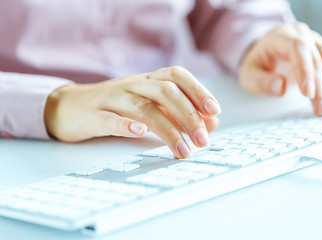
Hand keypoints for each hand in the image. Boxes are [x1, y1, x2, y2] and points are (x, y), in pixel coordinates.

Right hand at [44, 66, 220, 157]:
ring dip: (168, 129)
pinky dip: (126, 125)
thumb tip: (210, 124)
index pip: (177, 75)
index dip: (198, 90)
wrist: (68, 106)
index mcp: (147, 80)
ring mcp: (111, 98)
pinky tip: (140, 133)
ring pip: (143, 107)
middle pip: (165, 91)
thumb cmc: (114, 106)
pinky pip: (109, 118)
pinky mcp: (92, 115)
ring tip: (183, 149)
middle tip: (202, 140)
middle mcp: (132, 85)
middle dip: (189, 116)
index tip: (214, 111)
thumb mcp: (148, 106)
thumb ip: (177, 113)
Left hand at [239, 22, 321, 115]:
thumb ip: (261, 81)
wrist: (263, 52)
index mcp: (281, 37)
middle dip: (321, 87)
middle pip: (316, 59)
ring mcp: (315, 42)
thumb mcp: (248, 73)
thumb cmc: (256, 64)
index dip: (304, 71)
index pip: (297, 49)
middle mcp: (302, 35)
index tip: (307, 94)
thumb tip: (279, 87)